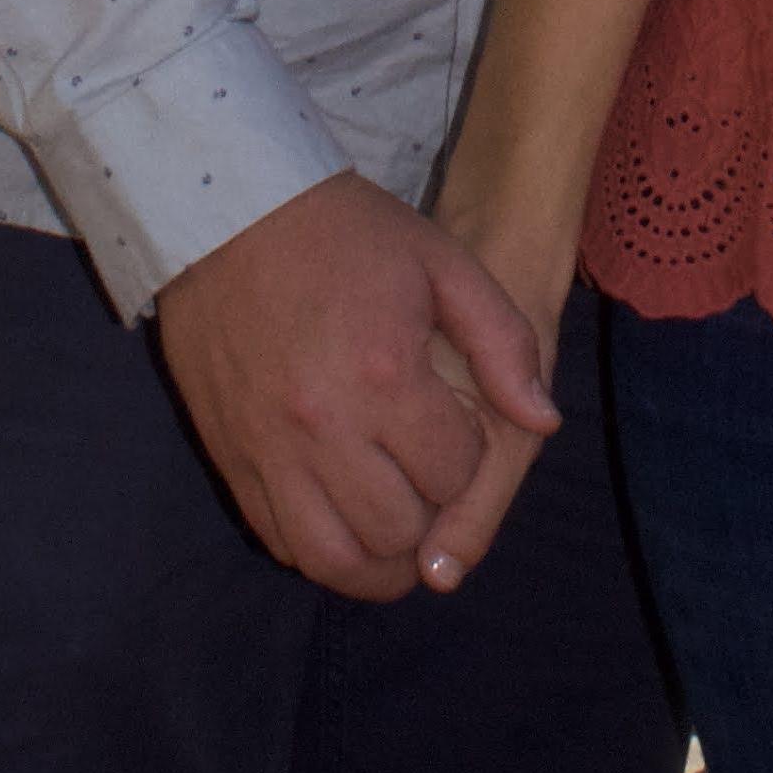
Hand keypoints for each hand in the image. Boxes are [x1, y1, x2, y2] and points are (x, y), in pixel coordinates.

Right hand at [155, 174, 559, 601]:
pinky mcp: (231, 459)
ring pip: (335, 561)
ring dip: (377, 561)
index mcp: (385, 375)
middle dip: (428, 517)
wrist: (229, 211)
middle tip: (427, 483)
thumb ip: (503, 343)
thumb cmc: (346, 232)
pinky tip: (341, 518)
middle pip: (398, 531)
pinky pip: (281, 542)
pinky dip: (319, 548)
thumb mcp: (442, 263)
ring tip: (395, 532)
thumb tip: (543, 421)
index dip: (466, 458)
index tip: (455, 428)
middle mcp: (325, 427)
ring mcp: (270, 450)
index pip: (453, 473)